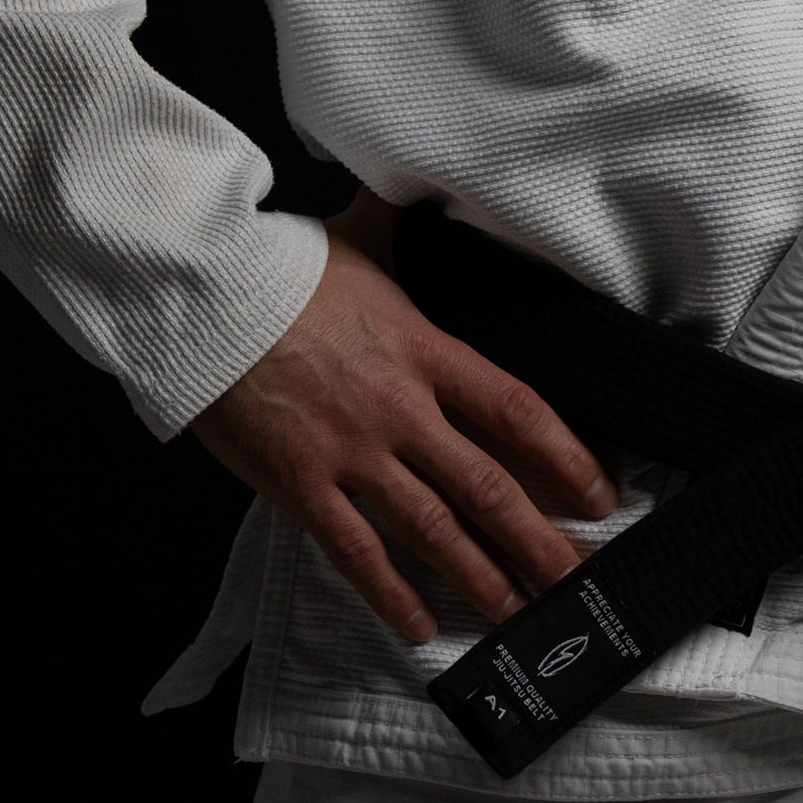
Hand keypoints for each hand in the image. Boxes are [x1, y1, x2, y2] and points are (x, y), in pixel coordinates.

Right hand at [192, 190, 616, 645]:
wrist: (204, 300)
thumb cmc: (284, 271)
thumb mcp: (363, 235)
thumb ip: (403, 221)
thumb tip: (425, 178)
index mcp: (426, 350)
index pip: (516, 410)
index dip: (566, 458)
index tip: (597, 494)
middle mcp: (401, 409)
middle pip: (488, 487)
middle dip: (537, 541)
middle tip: (573, 579)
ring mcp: (353, 453)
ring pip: (433, 529)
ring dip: (479, 577)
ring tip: (513, 613)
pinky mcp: (303, 485)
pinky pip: (357, 552)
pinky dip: (391, 593)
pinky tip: (418, 624)